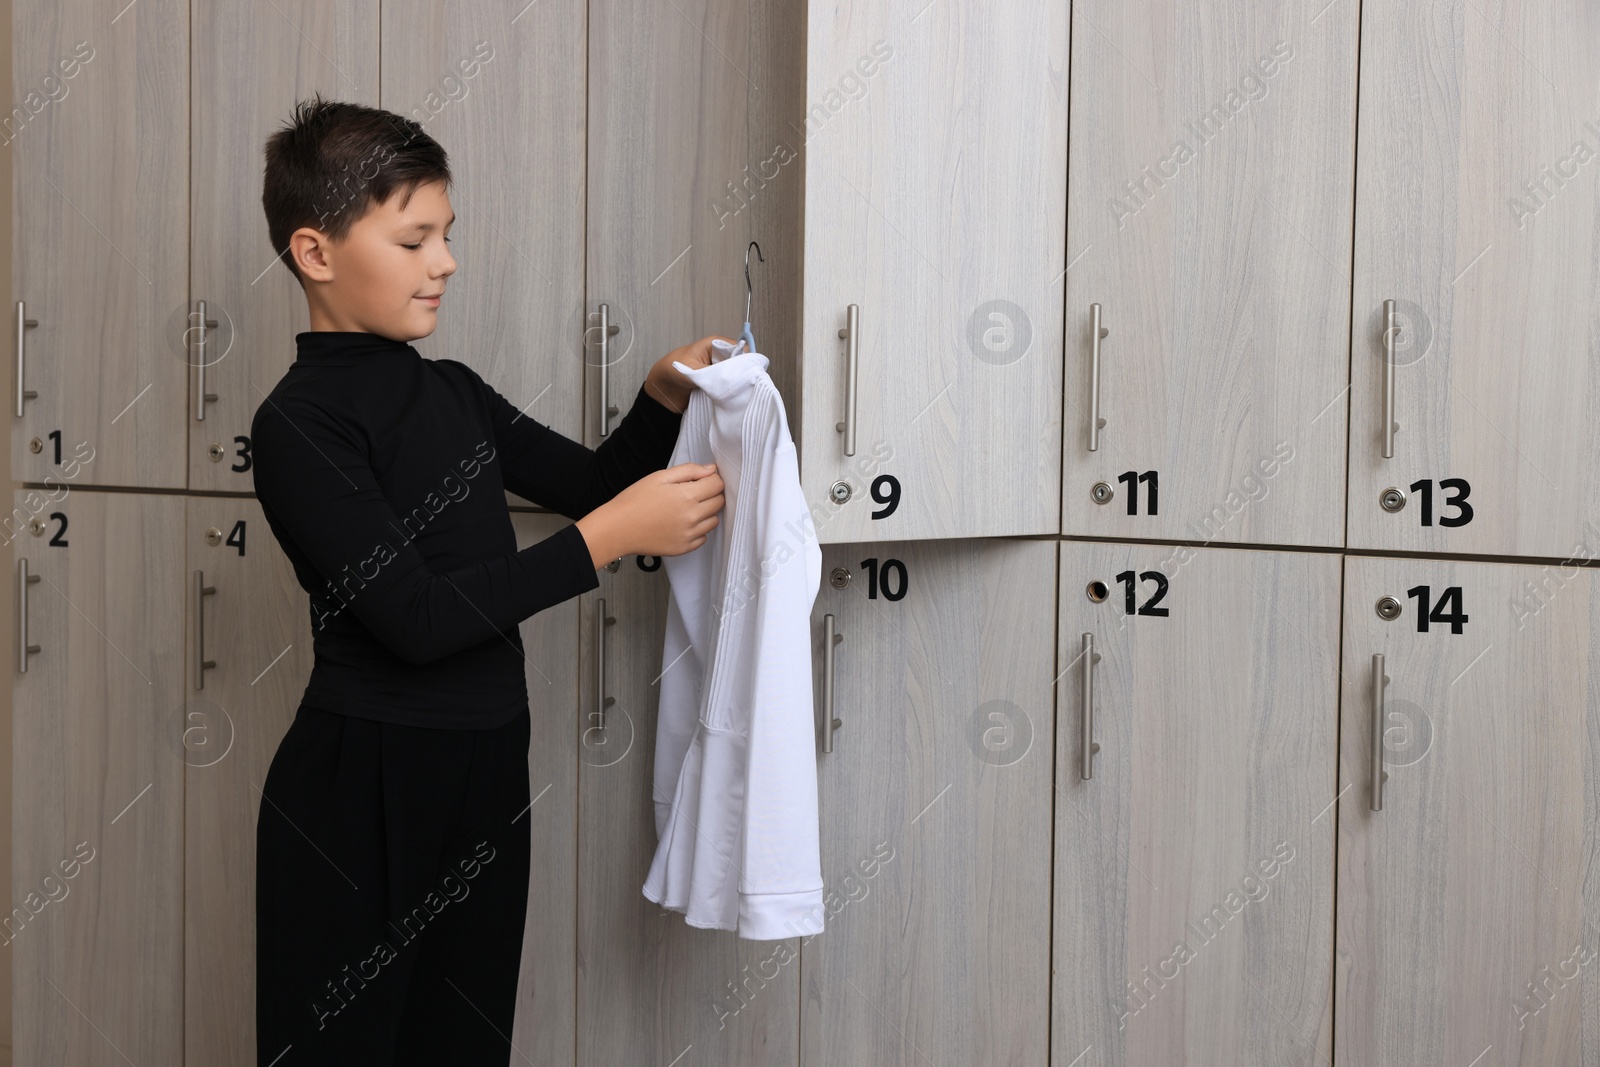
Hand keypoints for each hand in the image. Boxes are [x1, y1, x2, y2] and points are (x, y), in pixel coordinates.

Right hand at [575, 462, 724, 564]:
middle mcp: (692, 516)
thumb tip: (711, 469)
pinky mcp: (684, 548)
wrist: (617, 528)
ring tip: (687, 508)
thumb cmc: (634, 501)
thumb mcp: (660, 477)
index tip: (703, 480)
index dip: (712, 479)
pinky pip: (703, 537)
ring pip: (714, 520)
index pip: (718, 485)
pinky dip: (698, 530)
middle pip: (719, 502)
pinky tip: (682, 523)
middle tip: (694, 492)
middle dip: (711, 494)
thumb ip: (689, 471)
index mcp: (687, 496)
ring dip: (706, 512)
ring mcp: (689, 534)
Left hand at [644, 335, 735, 414]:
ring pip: (736, 374)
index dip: (743, 359)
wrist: (662, 389)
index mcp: (713, 344)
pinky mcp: (717, 382)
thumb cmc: (671, 370)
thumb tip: (728, 377)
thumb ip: (710, 372)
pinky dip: (730, 390)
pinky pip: (729, 385)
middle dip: (741, 372)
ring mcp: (719, 369)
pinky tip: (729, 395)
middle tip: (740, 383)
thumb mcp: (691, 369)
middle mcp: (718, 355)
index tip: (745, 371)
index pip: (738, 347)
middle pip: (739, 361)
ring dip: (735, 383)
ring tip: (734, 390)